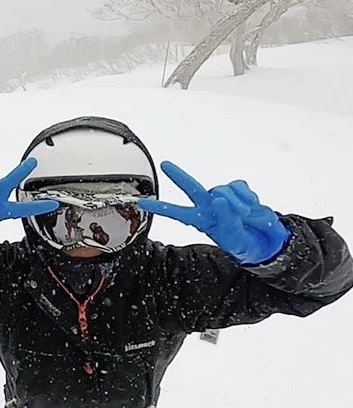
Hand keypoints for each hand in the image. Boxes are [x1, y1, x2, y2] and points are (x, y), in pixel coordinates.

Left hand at [137, 161, 289, 264]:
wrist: (266, 240)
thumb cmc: (244, 242)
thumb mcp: (233, 236)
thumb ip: (225, 218)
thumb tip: (218, 199)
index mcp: (201, 220)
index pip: (176, 213)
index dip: (159, 208)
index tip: (141, 203)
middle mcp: (209, 206)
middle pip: (191, 188)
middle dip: (178, 176)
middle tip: (165, 165)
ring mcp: (223, 197)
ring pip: (222, 190)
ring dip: (237, 203)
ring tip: (245, 215)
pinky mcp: (239, 191)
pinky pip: (239, 187)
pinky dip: (247, 197)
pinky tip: (251, 207)